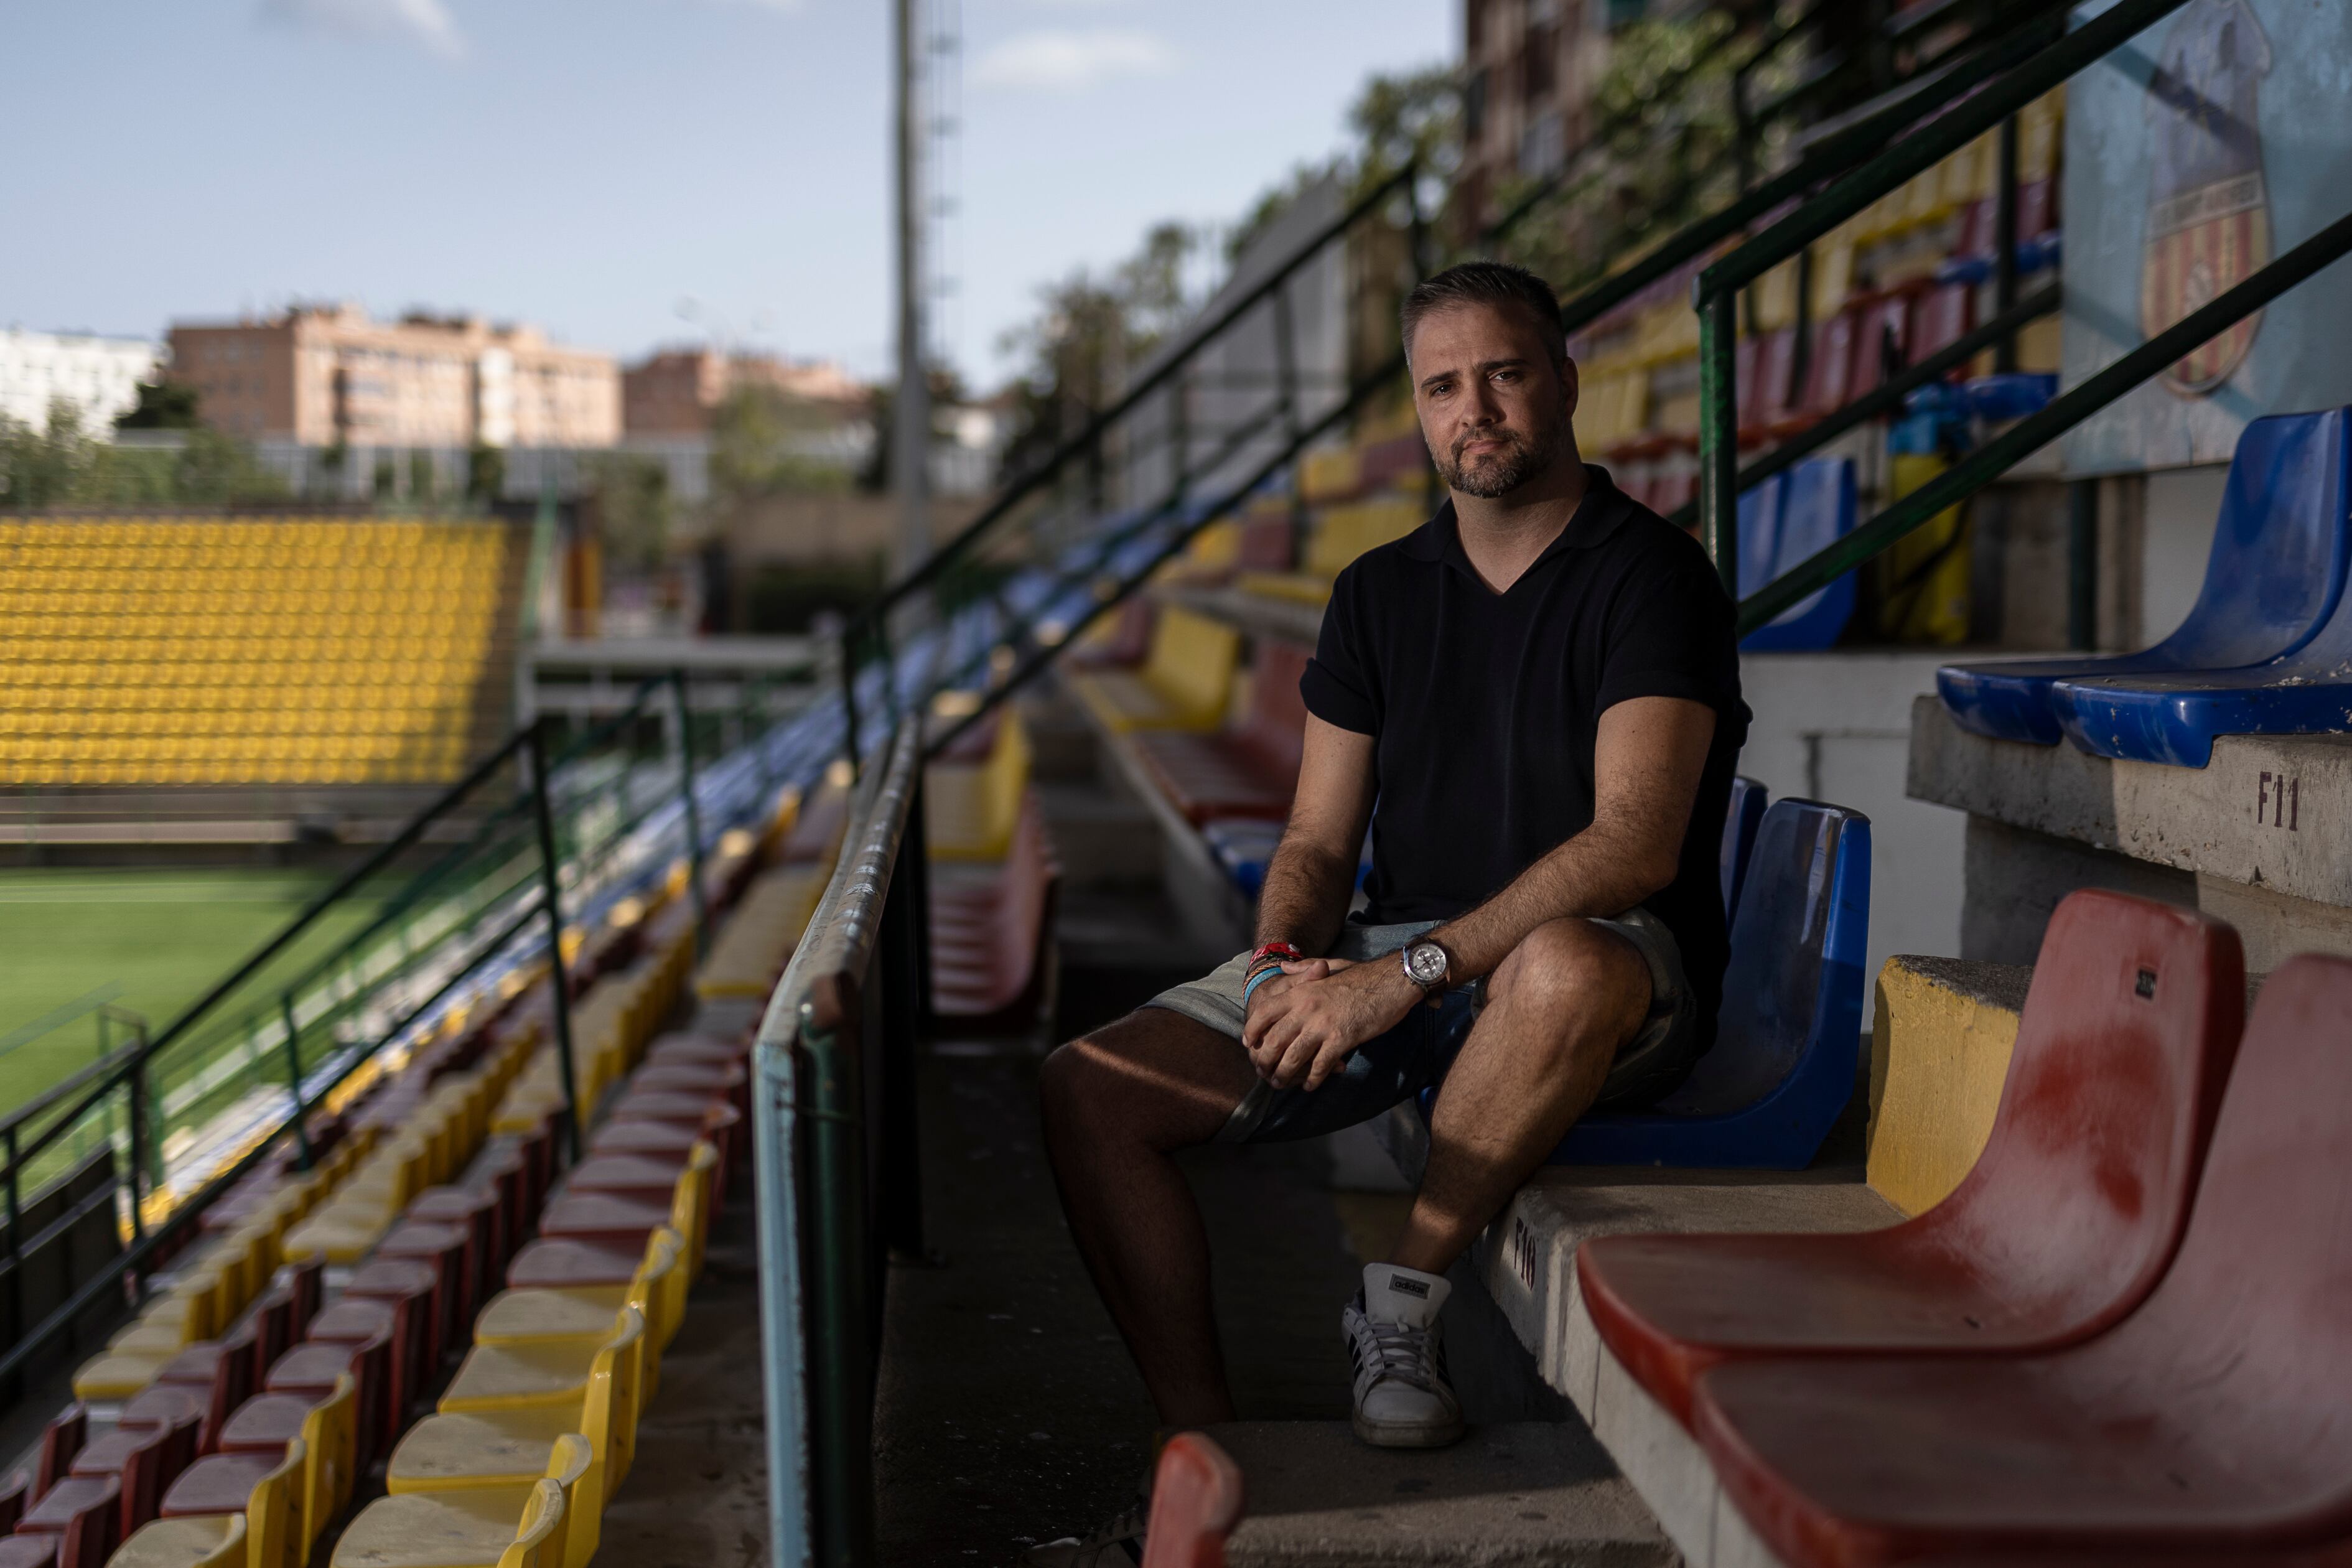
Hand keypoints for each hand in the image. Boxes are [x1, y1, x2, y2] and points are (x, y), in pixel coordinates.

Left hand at [1241, 955, 1420, 1090]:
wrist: (1392, 981)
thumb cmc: (1362, 976)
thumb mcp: (1329, 967)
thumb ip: (1303, 970)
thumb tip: (1283, 968)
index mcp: (1301, 991)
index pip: (1264, 1012)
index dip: (1252, 1031)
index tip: (1250, 1045)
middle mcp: (1306, 1008)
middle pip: (1274, 1041)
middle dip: (1265, 1061)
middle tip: (1264, 1073)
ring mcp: (1323, 1024)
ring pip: (1293, 1057)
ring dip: (1284, 1075)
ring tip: (1281, 1084)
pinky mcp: (1342, 1039)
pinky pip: (1320, 1065)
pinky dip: (1313, 1079)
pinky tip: (1311, 1086)